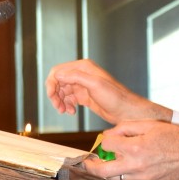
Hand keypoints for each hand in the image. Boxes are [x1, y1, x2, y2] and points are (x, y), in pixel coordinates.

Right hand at [44, 59, 168, 124]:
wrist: (127, 111)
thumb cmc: (115, 97)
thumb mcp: (95, 85)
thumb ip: (76, 77)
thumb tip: (58, 75)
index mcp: (84, 67)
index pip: (58, 71)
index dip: (51, 83)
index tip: (52, 96)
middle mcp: (82, 74)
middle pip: (58, 82)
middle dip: (55, 94)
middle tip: (58, 107)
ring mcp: (83, 86)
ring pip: (62, 92)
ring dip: (60, 102)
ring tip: (64, 111)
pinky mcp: (85, 96)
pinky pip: (69, 99)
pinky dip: (67, 105)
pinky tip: (72, 112)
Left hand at [80, 120, 178, 179]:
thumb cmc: (176, 137)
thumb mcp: (150, 124)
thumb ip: (126, 128)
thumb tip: (110, 134)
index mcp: (135, 148)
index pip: (107, 146)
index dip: (105, 140)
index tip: (107, 139)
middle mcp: (136, 165)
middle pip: (104, 172)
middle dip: (92, 167)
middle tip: (88, 163)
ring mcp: (142, 178)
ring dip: (108, 172)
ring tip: (107, 165)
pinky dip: (126, 174)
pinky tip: (129, 166)